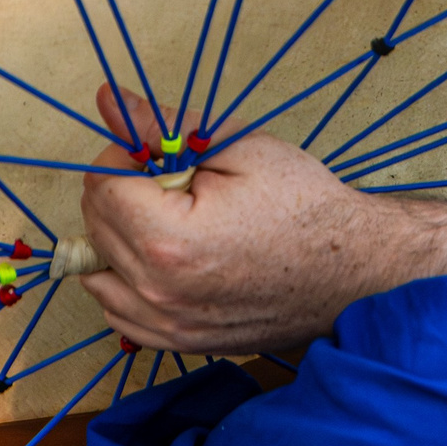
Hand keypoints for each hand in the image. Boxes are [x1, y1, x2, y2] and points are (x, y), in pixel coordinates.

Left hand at [77, 89, 446, 356]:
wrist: (351, 271)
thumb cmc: (304, 208)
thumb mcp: (237, 148)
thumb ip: (161, 129)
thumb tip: (109, 102)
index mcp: (170, 241)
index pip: (101, 185)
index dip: (129, 157)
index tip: (164, 157)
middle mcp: (159, 294)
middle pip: (95, 225)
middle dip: (126, 194)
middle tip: (181, 186)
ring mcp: (168, 327)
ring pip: (98, 270)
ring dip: (123, 238)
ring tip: (175, 223)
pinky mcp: (179, 343)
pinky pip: (118, 310)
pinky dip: (130, 281)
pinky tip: (169, 260)